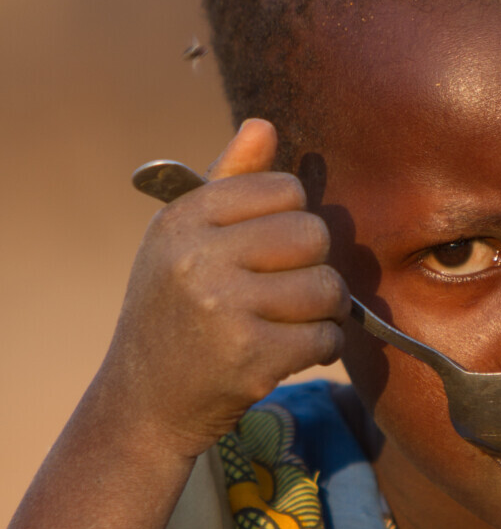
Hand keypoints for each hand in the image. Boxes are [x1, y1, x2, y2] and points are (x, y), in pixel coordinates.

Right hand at [100, 119, 346, 455]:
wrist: (144, 402)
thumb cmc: (172, 311)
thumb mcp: (183, 239)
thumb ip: (228, 182)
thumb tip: (264, 126)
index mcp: (184, 219)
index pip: (285, 189)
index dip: (292, 220)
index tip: (269, 250)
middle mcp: (198, 258)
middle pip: (313, 234)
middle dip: (312, 266)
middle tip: (283, 291)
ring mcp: (224, 308)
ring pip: (327, 288)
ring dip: (321, 312)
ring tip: (286, 324)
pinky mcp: (251, 357)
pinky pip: (326, 337)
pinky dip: (321, 348)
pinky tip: (288, 354)